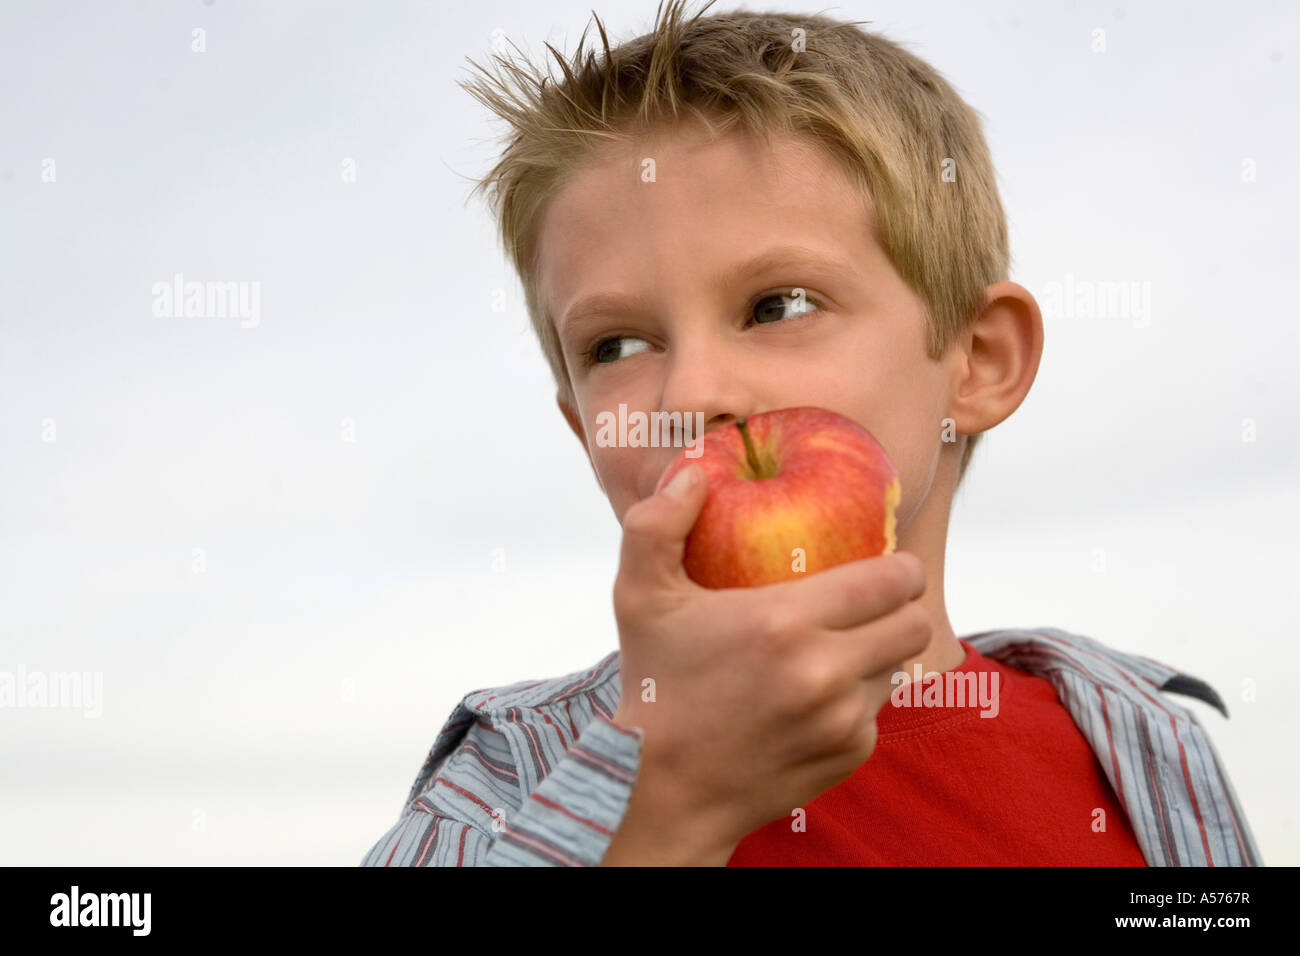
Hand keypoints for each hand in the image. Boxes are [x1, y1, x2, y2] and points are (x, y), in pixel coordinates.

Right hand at [607, 462, 931, 857]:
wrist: (659, 791)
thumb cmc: (653, 684)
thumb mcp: (638, 597)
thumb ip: (656, 524)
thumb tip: (693, 472)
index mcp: (784, 622)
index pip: (892, 581)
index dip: (900, 567)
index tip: (885, 562)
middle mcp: (825, 673)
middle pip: (913, 624)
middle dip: (901, 606)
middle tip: (873, 599)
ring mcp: (842, 720)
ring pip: (899, 669)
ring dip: (877, 653)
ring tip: (836, 646)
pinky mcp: (849, 755)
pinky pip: (877, 711)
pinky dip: (857, 698)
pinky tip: (816, 694)